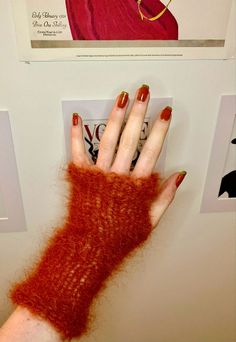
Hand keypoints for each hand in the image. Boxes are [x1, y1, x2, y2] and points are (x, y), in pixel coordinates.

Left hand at [71, 84, 185, 226]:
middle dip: (139, 113)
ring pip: (108, 140)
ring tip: (122, 98)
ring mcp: (98, 175)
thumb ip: (165, 197)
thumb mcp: (150, 221)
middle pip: (131, 139)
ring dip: (116, 117)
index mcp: (136, 186)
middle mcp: (117, 176)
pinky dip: (76, 134)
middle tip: (144, 94)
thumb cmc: (118, 236)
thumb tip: (178, 177)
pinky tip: (77, 118)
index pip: (152, 151)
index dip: (160, 130)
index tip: (165, 113)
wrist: (91, 247)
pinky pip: (77, 152)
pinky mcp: (81, 177)